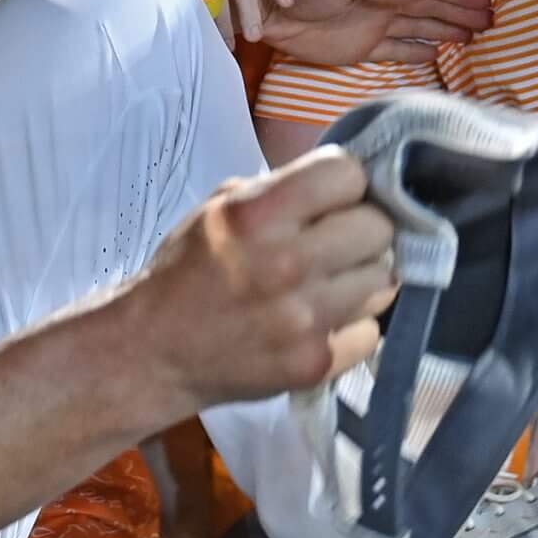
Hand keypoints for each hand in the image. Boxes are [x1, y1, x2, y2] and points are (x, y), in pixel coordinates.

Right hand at [127, 147, 397, 415]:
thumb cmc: (186, 271)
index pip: (350, 174)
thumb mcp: (219, 208)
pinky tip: (320, 323)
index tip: (332, 200)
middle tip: (335, 244)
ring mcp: (305, 319)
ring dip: (361, 279)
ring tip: (328, 284)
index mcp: (257, 214)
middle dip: (360, 231)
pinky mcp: (316, 363)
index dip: (345, 185)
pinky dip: (351, 327)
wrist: (153, 351)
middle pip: (378, 228)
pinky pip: (369, 331)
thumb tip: (349, 186)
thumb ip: (282, 191)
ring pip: (384, 280)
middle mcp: (286, 263)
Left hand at [252, 0, 494, 67]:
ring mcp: (375, 25)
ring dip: (447, 30)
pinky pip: (398, 50)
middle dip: (460, 11)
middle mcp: (385, 0)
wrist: (268, 9)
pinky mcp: (362, 49)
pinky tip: (440, 53)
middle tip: (492, 19)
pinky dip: (419, 52)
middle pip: (431, 7)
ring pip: (420, 28)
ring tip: (475, 35)